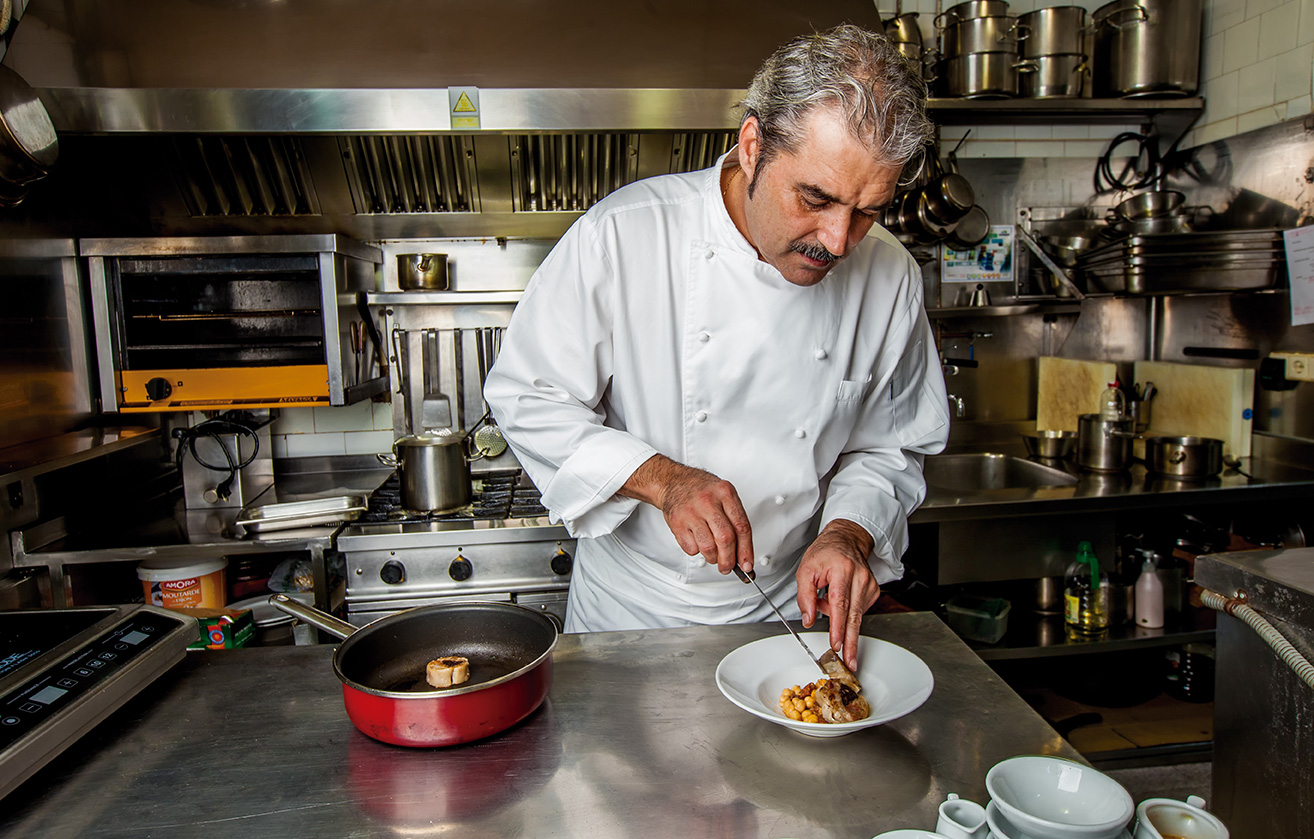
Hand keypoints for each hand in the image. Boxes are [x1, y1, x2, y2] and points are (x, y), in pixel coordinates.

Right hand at [618, 454, 753, 574]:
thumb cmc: (702, 491)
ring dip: (712, 558)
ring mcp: (691, 512)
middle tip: (728, 567)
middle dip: (729, 560)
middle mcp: (708, 501)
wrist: (674, 481)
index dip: (746, 550)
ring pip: (708, 547)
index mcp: (725, 493)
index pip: (742, 527)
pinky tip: (697, 542)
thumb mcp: (724, 496)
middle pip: (725, 539)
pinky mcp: (677, 522)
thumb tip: (742, 553)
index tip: (747, 565)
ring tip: (713, 555)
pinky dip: (696, 551)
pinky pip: (691, 548)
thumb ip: (735, 520)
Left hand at [796, 519, 878, 669]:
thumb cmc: (826, 552)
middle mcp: (860, 577)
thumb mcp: (806, 570)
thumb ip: (805, 596)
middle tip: (850, 661)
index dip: (838, 627)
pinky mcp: (874, 590)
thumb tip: (808, 620)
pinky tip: (837, 600)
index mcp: (842, 570)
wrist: (846, 539)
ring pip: (856, 614)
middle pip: (855, 616)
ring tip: (825, 602)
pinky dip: (847, 611)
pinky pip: (859, 610)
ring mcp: (870, 584)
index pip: (840, 604)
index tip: (837, 644)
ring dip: (840, 619)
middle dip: (851, 641)